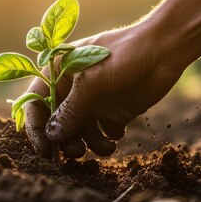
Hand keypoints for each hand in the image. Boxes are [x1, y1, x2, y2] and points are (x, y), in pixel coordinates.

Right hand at [24, 19, 187, 157]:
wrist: (165, 49)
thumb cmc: (124, 54)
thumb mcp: (93, 80)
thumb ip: (71, 109)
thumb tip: (52, 136)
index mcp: (58, 73)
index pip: (35, 104)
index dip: (36, 128)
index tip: (45, 151)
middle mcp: (72, 90)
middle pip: (56, 124)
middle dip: (65, 141)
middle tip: (77, 152)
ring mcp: (93, 102)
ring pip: (80, 134)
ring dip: (88, 144)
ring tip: (105, 147)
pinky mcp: (113, 112)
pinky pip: (102, 135)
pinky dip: (107, 139)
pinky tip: (118, 129)